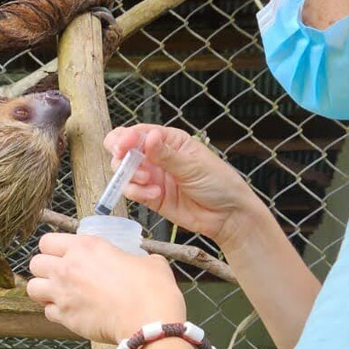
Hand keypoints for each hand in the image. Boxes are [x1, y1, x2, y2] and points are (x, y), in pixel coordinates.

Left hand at [27, 232, 185, 344]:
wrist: (148, 323)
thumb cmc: (151, 290)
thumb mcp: (148, 262)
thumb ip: (134, 259)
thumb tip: (141, 263)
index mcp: (86, 247)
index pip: (48, 241)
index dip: (54, 248)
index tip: (64, 254)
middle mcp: (68, 267)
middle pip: (34, 263)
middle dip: (44, 268)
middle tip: (60, 275)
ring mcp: (63, 294)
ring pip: (32, 288)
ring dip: (43, 290)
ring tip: (59, 293)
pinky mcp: (65, 318)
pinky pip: (47, 312)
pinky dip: (55, 312)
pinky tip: (71, 312)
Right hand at [103, 124, 260, 248]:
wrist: (227, 216)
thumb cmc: (218, 183)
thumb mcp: (193, 166)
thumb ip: (166, 155)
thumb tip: (148, 137)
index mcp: (170, 140)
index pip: (139, 132)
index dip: (126, 137)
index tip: (124, 145)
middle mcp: (157, 156)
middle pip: (124, 149)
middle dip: (121, 155)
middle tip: (125, 164)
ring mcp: (152, 176)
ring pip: (124, 171)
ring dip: (129, 175)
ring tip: (147, 181)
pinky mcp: (150, 197)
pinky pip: (132, 191)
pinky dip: (137, 192)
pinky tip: (155, 194)